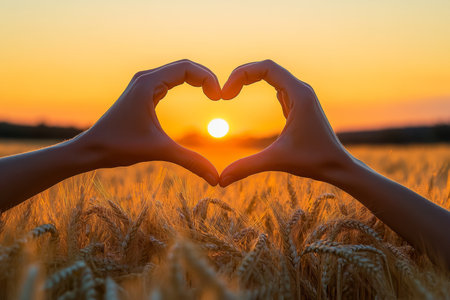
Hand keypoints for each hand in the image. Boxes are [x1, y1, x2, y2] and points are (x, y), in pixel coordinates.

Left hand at [75, 60, 220, 184]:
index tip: (219, 97)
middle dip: (205, 78)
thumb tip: (216, 179)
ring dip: (197, 79)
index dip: (208, 78)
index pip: (186, 68)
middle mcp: (145, 78)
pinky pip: (169, 81)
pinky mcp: (142, 93)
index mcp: (148, 83)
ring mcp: (143, 84)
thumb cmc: (119, 146)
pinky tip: (197, 95)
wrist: (92, 149)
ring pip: (176, 72)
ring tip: (212, 95)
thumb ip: (191, 161)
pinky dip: (186, 84)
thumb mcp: (160, 151)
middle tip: (219, 96)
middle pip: (184, 66)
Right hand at [220, 60, 351, 186]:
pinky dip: (261, 87)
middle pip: (267, 68)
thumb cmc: (314, 161)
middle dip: (243, 75)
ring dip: (251, 79)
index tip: (226, 95)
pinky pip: (278, 87)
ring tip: (231, 92)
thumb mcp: (276, 161)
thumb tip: (220, 180)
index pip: (266, 68)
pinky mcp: (299, 106)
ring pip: (273, 76)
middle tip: (224, 94)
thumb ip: (247, 167)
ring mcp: (301, 97)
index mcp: (299, 94)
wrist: (338, 167)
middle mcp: (301, 90)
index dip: (242, 75)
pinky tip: (249, 96)